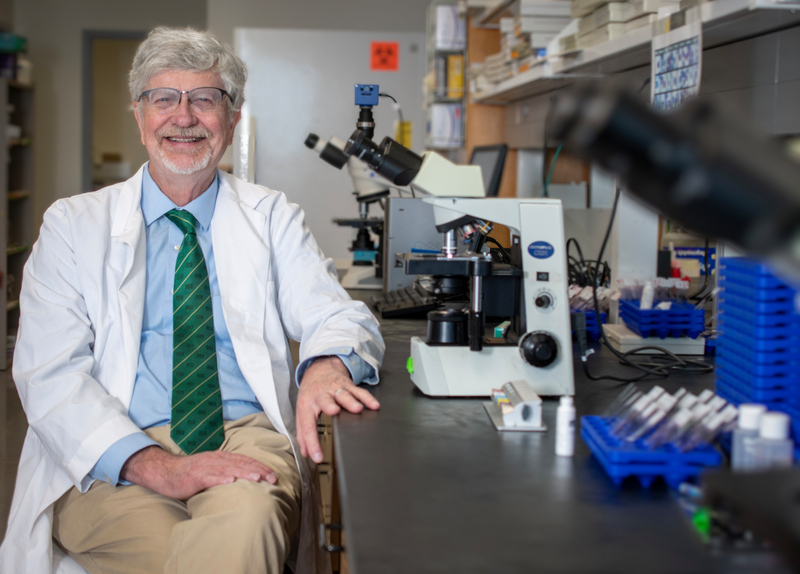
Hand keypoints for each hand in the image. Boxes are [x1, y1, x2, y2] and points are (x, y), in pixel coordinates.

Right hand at [120, 445, 277, 499]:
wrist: (165, 472)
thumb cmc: (190, 473)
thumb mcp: (211, 468)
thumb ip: (226, 470)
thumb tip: (245, 477)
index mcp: (221, 457)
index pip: (245, 460)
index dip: (260, 466)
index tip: (274, 474)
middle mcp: (215, 460)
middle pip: (241, 463)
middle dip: (259, 470)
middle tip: (273, 478)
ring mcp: (205, 468)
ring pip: (228, 469)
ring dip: (243, 473)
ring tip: (257, 478)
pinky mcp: (195, 477)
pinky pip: (209, 477)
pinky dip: (220, 479)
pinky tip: (230, 481)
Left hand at [296, 356, 379, 463]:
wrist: (319, 370)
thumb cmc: (311, 393)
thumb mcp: (302, 411)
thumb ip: (303, 433)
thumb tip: (306, 452)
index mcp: (307, 404)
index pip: (308, 425)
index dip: (312, 443)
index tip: (318, 457)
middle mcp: (321, 395)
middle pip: (325, 401)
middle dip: (330, 405)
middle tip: (334, 411)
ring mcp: (335, 389)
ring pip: (344, 395)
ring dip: (350, 402)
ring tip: (357, 409)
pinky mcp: (348, 385)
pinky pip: (359, 392)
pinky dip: (367, 398)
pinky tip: (374, 405)